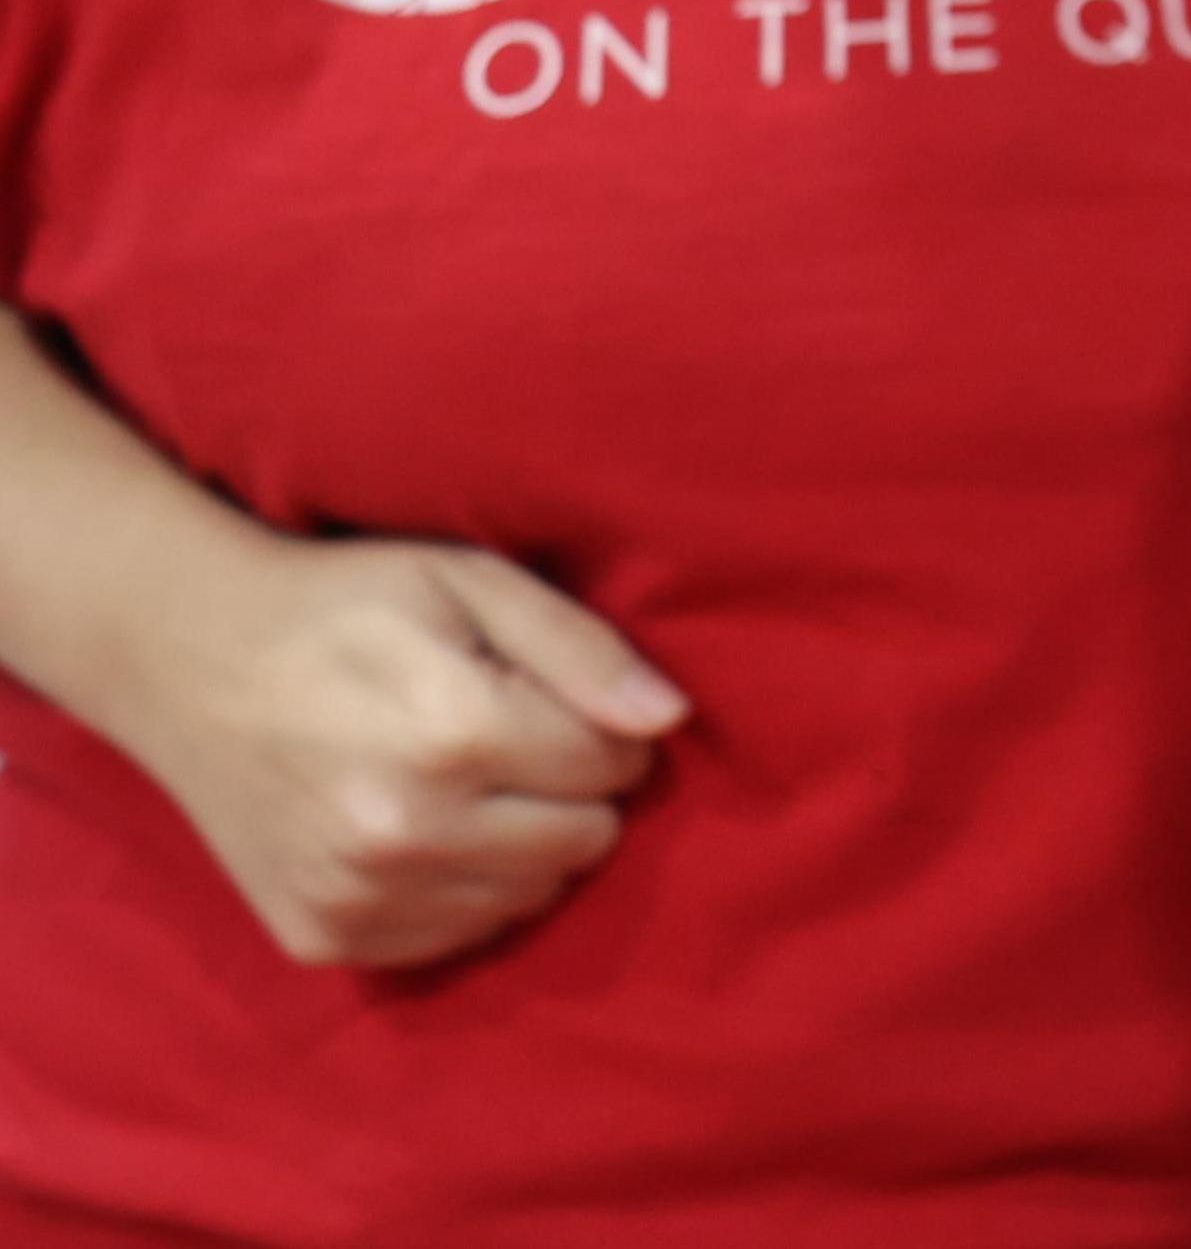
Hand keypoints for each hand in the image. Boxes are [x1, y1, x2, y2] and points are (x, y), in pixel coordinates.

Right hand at [98, 533, 687, 971]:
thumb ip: (582, 650)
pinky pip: (458, 936)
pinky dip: (466, 890)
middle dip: (576, 791)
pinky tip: (428, 830)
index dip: (607, 728)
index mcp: (451, 735)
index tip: (561, 701)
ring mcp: (357, 896)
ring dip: (528, 846)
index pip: (613, 765)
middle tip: (519, 742)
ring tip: (472, 784)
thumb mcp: (472, 582)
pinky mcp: (323, 936)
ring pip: (530, 898)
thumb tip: (670, 719)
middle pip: (583, 841)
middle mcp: (404, 832)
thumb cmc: (348, 607)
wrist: (191, 660)